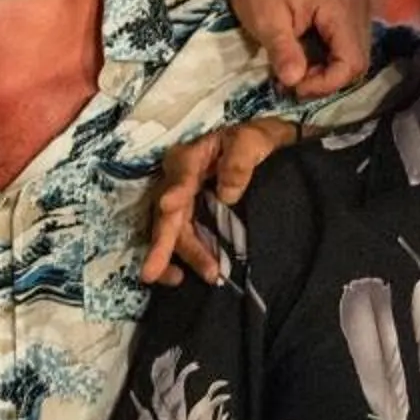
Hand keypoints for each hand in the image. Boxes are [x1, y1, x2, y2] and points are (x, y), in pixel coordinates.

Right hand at [142, 117, 297, 285]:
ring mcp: (182, 202)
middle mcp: (179, 181)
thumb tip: (227, 194)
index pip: (182, 174)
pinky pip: (178, 240)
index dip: (175, 191)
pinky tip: (180, 278)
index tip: (169, 206)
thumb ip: (239, 161)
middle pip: (169, 213)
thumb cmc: (254, 142)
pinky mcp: (190, 218)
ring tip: (205, 275)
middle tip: (154, 270)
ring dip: (182, 257)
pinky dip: (177, 260)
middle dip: (164, 242)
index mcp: (192, 157)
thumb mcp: (253, 141)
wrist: (265, 151)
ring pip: (173, 232)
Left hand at [225, 0, 370, 97]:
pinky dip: (328, 56)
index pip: (352, 62)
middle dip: (327, 79)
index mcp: (342, 7)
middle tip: (294, 82)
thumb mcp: (265, 19)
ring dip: (328, 70)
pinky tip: (305, 56)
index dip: (326, 83)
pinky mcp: (347, 5)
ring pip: (354, 53)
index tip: (295, 87)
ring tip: (297, 70)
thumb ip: (283, 51)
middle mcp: (357, 5)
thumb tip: (294, 82)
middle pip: (358, 61)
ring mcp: (355, 4)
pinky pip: (347, 41)